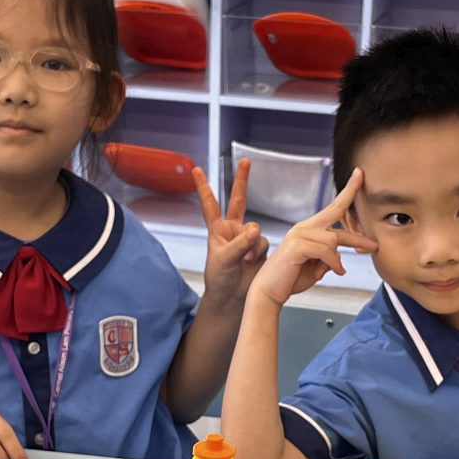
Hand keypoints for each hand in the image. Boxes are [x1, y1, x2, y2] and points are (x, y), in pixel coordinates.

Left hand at [193, 160, 267, 306]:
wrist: (232, 297)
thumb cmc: (219, 279)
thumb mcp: (223, 259)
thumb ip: (239, 244)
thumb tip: (254, 231)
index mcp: (217, 229)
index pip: (210, 204)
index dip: (203, 187)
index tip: (195, 170)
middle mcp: (233, 229)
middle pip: (239, 200)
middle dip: (242, 180)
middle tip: (246, 161)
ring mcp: (247, 238)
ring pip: (255, 229)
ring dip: (251, 244)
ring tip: (244, 261)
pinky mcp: (259, 248)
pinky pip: (263, 242)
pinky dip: (258, 252)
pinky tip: (252, 262)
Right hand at [246, 168, 377, 308]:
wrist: (269, 292)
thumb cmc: (290, 280)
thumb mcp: (316, 268)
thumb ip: (329, 259)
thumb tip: (340, 257)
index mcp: (308, 229)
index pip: (333, 207)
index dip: (348, 192)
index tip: (360, 176)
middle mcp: (303, 227)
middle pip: (336, 215)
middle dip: (357, 227)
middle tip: (375, 243)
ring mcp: (299, 235)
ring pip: (333, 240)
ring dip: (338, 258)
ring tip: (338, 271)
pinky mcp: (297, 246)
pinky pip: (326, 251)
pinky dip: (333, 264)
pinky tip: (336, 272)